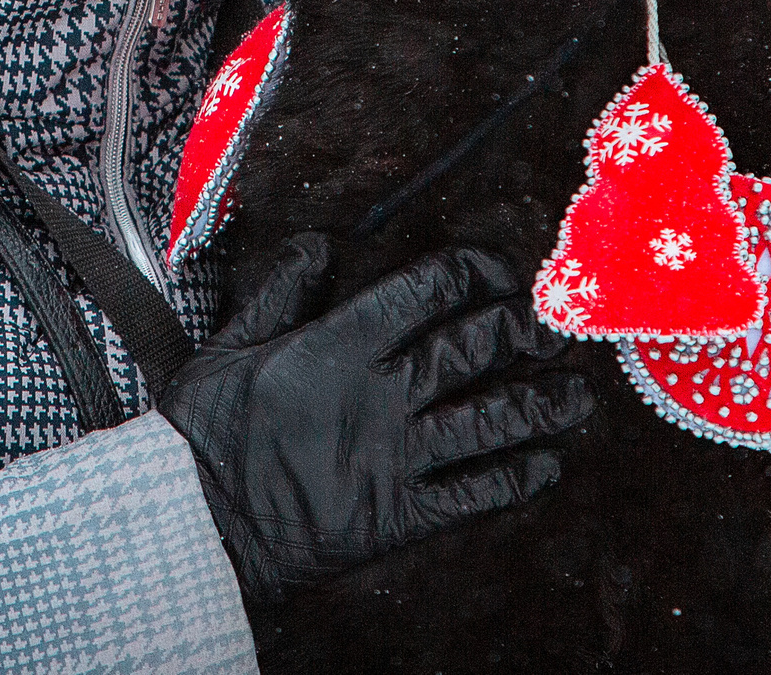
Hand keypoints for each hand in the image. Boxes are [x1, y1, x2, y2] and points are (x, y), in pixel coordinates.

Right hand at [160, 233, 593, 603]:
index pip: (428, 291)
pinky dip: (516, 479)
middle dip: (524, 333)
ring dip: (542, 406)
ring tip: (578, 398)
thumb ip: (281, 291)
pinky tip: (546, 467)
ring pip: (490, 421)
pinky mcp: (399, 514)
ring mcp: (395, 456)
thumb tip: (320, 246)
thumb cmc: (204, 434)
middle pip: (474, 349)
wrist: (192, 524)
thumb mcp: (229, 344)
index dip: (476, 274)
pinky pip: (474, 494)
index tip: (501, 273)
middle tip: (557, 329)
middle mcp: (380, 393)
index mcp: (339, 344)